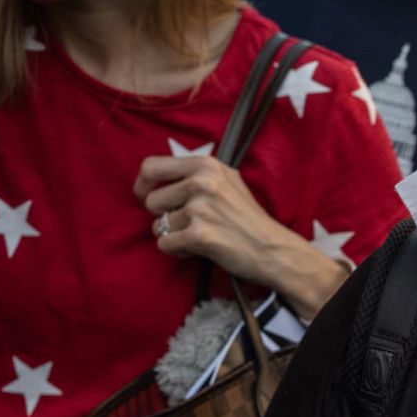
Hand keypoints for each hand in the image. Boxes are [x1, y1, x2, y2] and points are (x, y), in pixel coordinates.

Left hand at [134, 153, 345, 318]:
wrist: (274, 249)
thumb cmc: (249, 219)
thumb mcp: (228, 182)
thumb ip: (196, 174)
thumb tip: (154, 177)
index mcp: (206, 165)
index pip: (151, 167)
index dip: (142, 185)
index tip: (146, 197)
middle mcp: (202, 183)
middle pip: (152, 201)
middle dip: (163, 216)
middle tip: (186, 224)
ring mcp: (201, 209)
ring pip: (159, 225)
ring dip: (174, 235)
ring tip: (199, 237)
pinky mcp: (200, 235)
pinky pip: (165, 244)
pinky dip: (177, 250)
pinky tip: (198, 249)